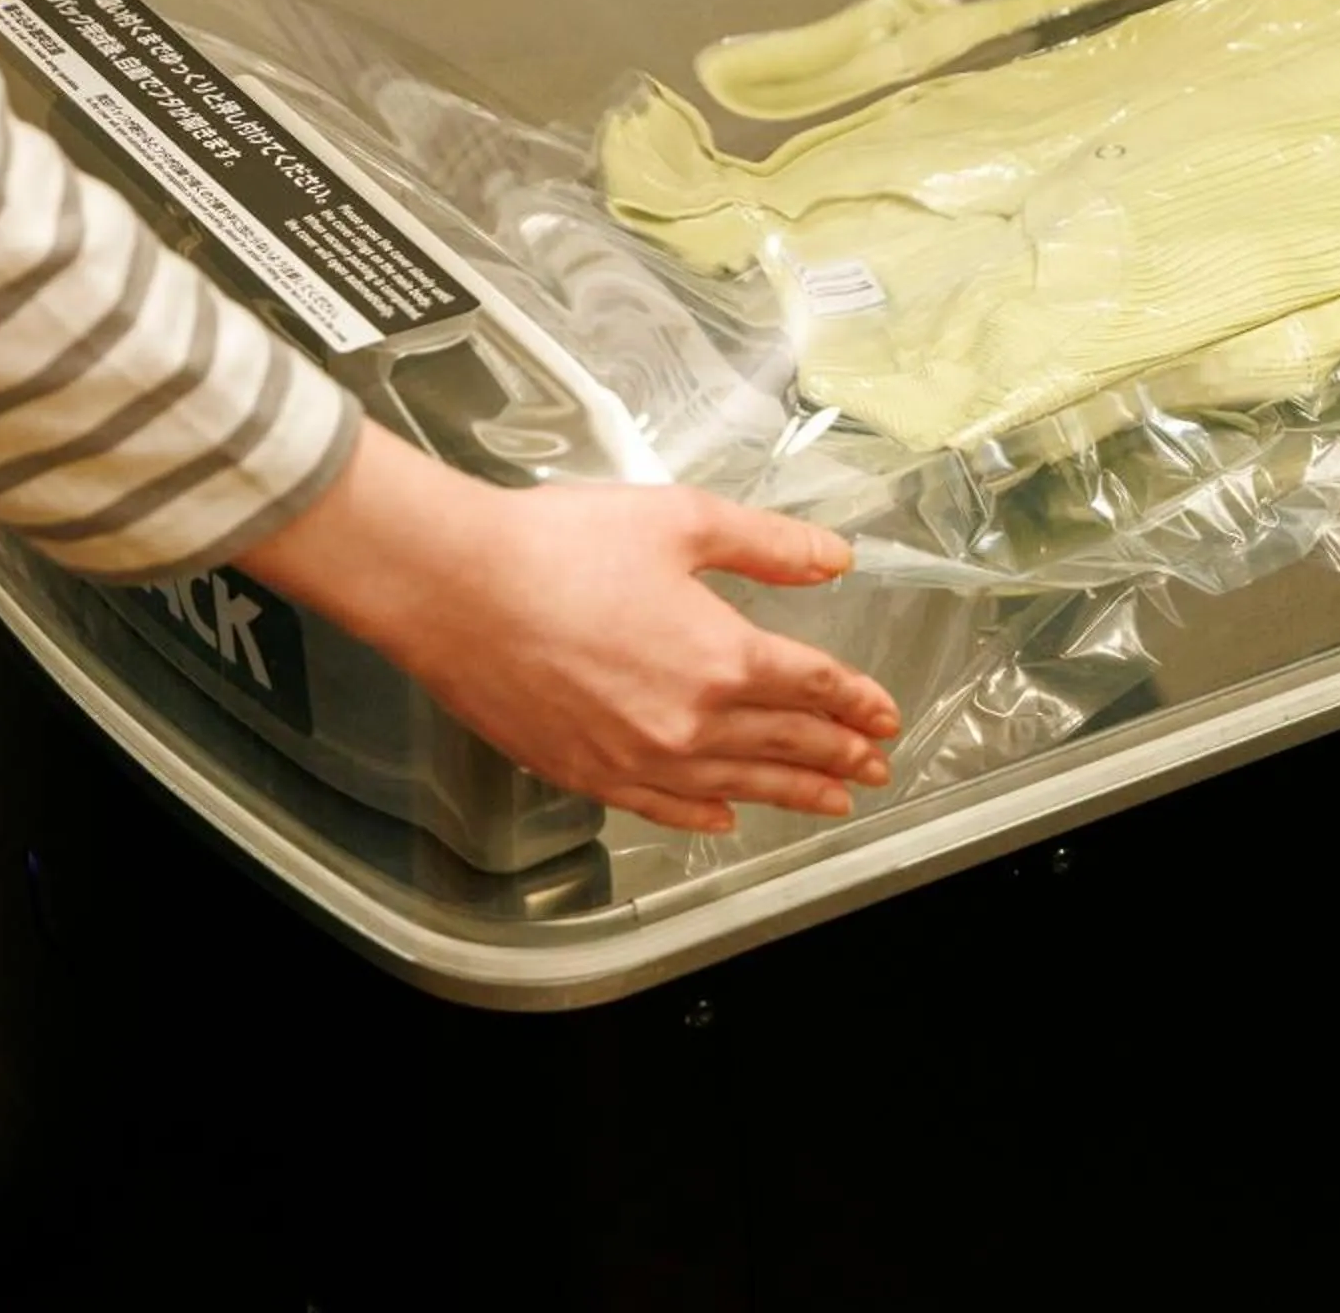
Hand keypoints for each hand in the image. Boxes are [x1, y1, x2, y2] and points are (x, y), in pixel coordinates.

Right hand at [235, 425, 898, 832]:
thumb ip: (767, 546)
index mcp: (722, 657)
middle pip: (784, 745)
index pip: (812, 687)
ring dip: (789, 794)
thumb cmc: (559, 544)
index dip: (856, 702)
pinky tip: (723, 820)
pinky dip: (701, 817)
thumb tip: (835, 559)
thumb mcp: (680, 520)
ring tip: (830, 803)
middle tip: (875, 770)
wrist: (454, 587)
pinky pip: (661, 808)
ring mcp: (635, 757)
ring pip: (733, 787)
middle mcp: (689, 722)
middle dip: (838, 757)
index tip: (885, 716)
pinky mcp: (584, 772)